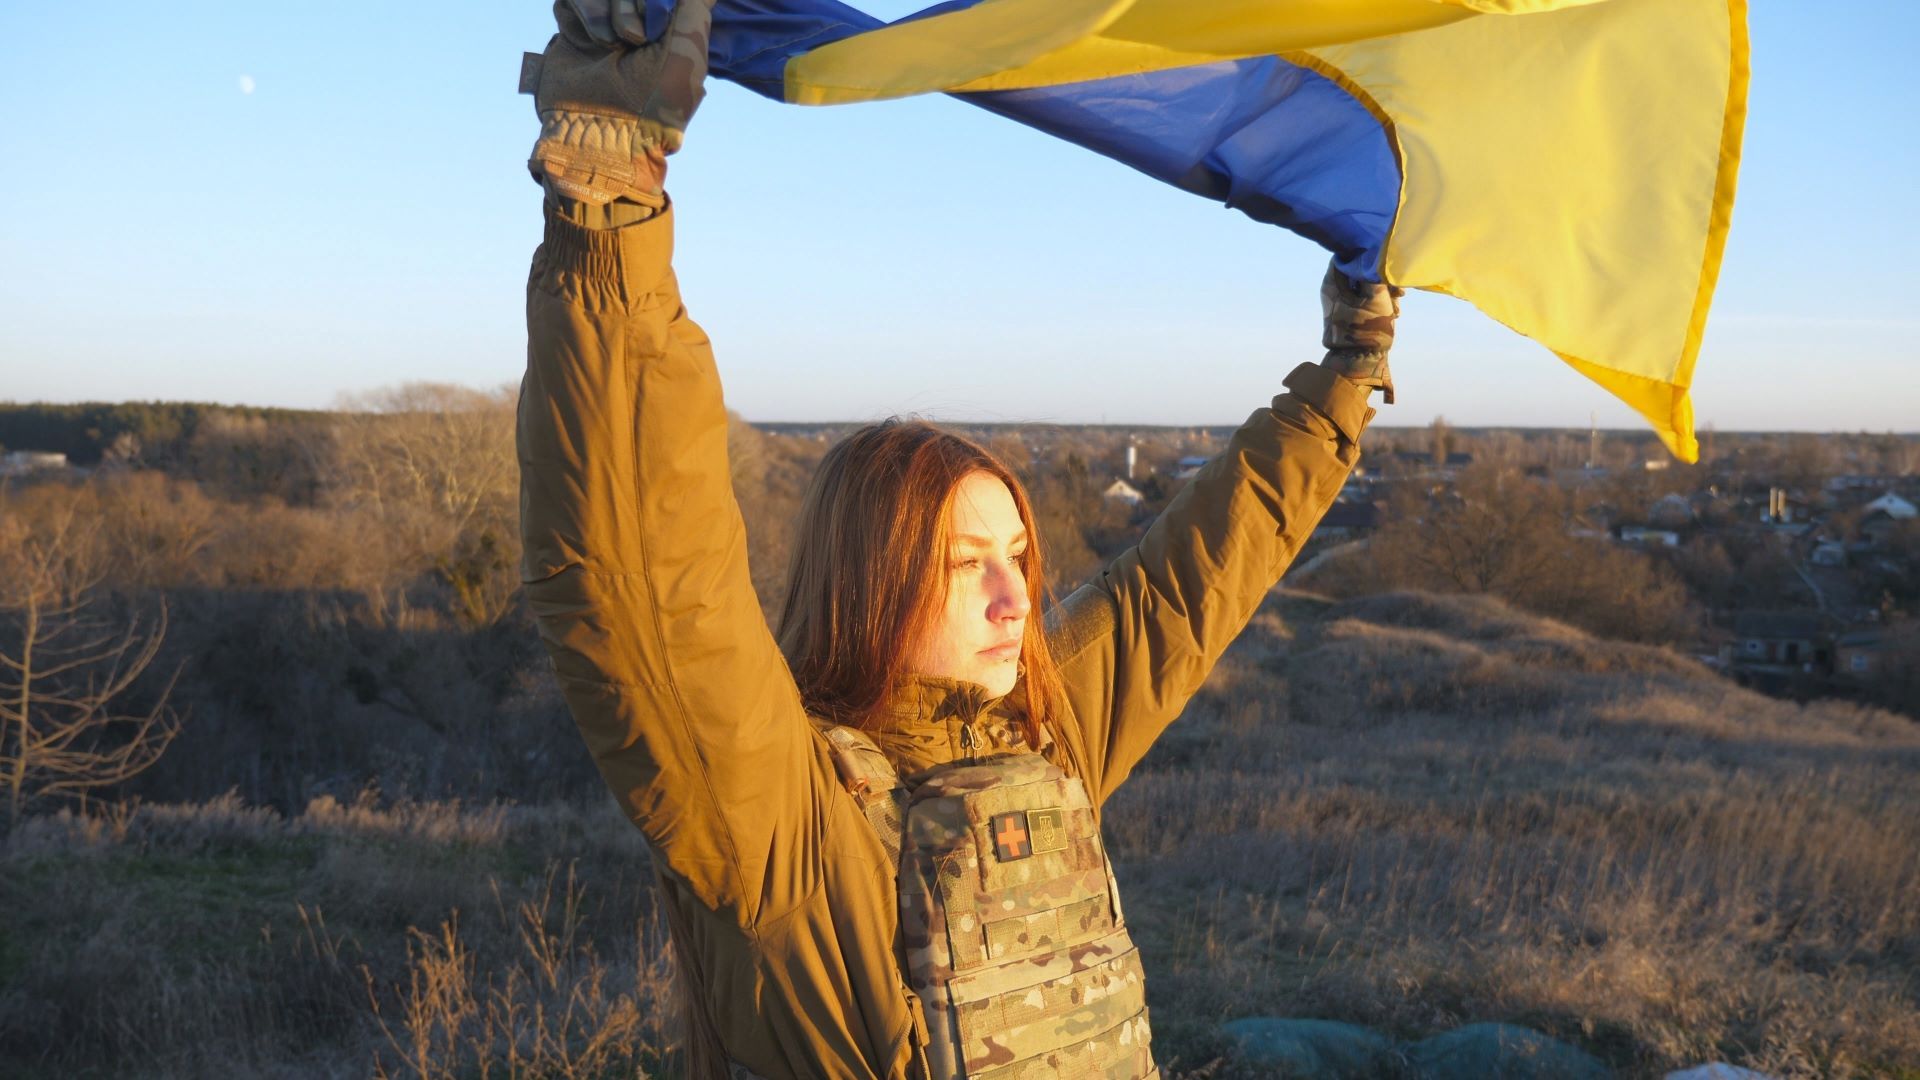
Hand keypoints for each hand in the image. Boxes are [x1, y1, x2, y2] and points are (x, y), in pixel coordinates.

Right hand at [522, 0, 714, 205]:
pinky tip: (595, 43)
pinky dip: (585, 15)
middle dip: (631, 3)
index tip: (657, 25)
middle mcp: (637, 24)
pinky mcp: (573, 31)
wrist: (605, 133)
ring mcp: (604, 26)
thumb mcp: (688, 51)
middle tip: (634, 37)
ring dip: (605, 9)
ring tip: (611, 44)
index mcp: (668, 28)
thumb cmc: (655, 98)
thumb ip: (694, 7)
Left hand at [1319, 260, 1403, 403]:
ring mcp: (1340, 302)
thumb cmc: (1368, 330)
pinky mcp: (1348, 312)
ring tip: (1397, 305)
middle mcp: (1332, 291)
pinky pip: (1365, 299)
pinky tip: (1393, 312)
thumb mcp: (1376, 297)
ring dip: (1384, 291)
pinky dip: (1379, 301)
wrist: (1360, 362)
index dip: (1368, 257)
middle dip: (1380, 277)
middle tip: (1397, 291)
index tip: (1384, 266)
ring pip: (1365, 285)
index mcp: (1332, 284)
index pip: (1348, 256)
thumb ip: (1375, 273)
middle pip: (1358, 271)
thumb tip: (1377, 253)